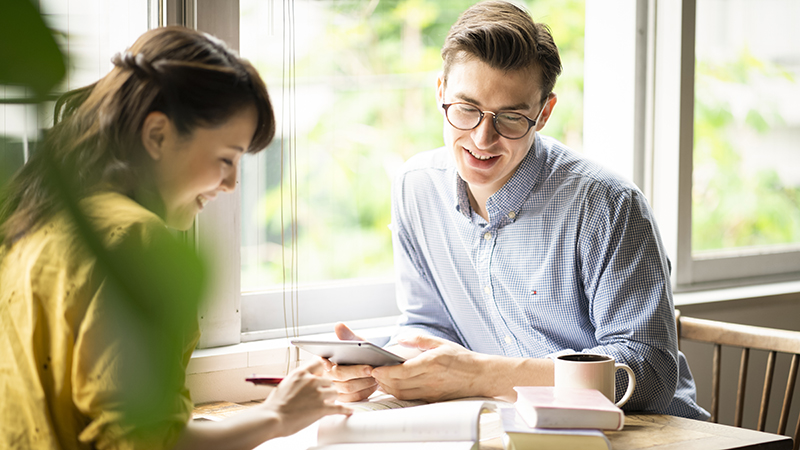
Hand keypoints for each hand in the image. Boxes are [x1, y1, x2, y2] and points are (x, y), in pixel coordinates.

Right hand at [259, 359, 350, 437]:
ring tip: (326, 403)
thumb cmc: (275, 404)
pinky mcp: (322, 408)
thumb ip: (299, 379)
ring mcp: (318, 394)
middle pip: (328, 380)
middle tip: (321, 394)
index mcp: (301, 373)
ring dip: (332, 398)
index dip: (323, 368)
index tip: (326, 370)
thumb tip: (305, 379)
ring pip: (334, 392)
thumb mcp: (286, 383)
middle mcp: (311, 381)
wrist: (272, 418)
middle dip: (326, 387)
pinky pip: (339, 408)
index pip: (319, 363)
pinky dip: (345, 410)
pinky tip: (349, 411)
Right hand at [322, 323, 379, 401]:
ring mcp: (333, 388)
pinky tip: (373, 385)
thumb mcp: (354, 342)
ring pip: (347, 388)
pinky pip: (353, 398)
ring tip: (375, 376)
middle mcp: (326, 375)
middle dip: (355, 371)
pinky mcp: (343, 399)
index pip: (321, 361)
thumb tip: (339, 325)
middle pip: (338, 374)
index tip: (333, 364)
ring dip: (364, 382)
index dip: (325, 363)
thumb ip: (347, 335)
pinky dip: (365, 391)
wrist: (369, 366)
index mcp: (325, 359)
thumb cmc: (358, 354)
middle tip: (370, 368)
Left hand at [370, 334, 487, 401]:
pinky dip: (399, 392)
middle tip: (374, 373)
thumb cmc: (462, 358)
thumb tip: (400, 339)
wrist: (480, 375)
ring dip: (388, 388)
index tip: (375, 368)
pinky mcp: (433, 398)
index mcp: (431, 363)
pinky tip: (394, 386)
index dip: (385, 372)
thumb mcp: (441, 343)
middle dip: (382, 380)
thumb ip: (419, 339)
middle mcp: (430, 379)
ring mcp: (431, 390)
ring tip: (381, 379)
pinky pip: (410, 397)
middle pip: (398, 384)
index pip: (402, 371)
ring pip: (402, 393)